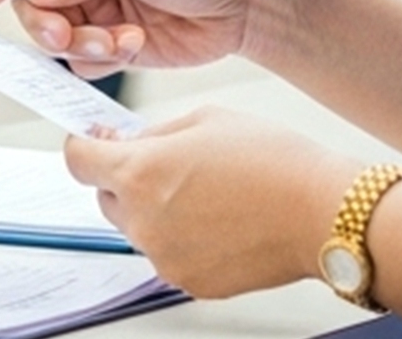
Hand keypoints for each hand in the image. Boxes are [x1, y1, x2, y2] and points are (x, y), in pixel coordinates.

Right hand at [0, 0, 266, 72]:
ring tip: (119, 43)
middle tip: (66, 35)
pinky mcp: (113, 42)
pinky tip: (137, 44)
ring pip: (55, 34)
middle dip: (46, 20)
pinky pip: (81, 61)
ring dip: (79, 43)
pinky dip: (101, 59)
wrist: (249, 4)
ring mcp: (96, 7)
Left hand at [65, 108, 355, 298]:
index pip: (78, 160)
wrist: (322, 213)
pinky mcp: (190, 281)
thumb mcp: (204, 119)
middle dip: (125, 177)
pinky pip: (169, 253)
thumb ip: (155, 133)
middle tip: (165, 162)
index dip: (86, 145)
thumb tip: (131, 141)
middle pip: (107, 197)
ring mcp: (165, 257)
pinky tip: (219, 218)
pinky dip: (183, 236)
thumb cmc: (274, 163)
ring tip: (205, 191)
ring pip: (138, 228)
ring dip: (155, 208)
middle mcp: (144, 221)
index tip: (97, 140)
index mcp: (140, 173)